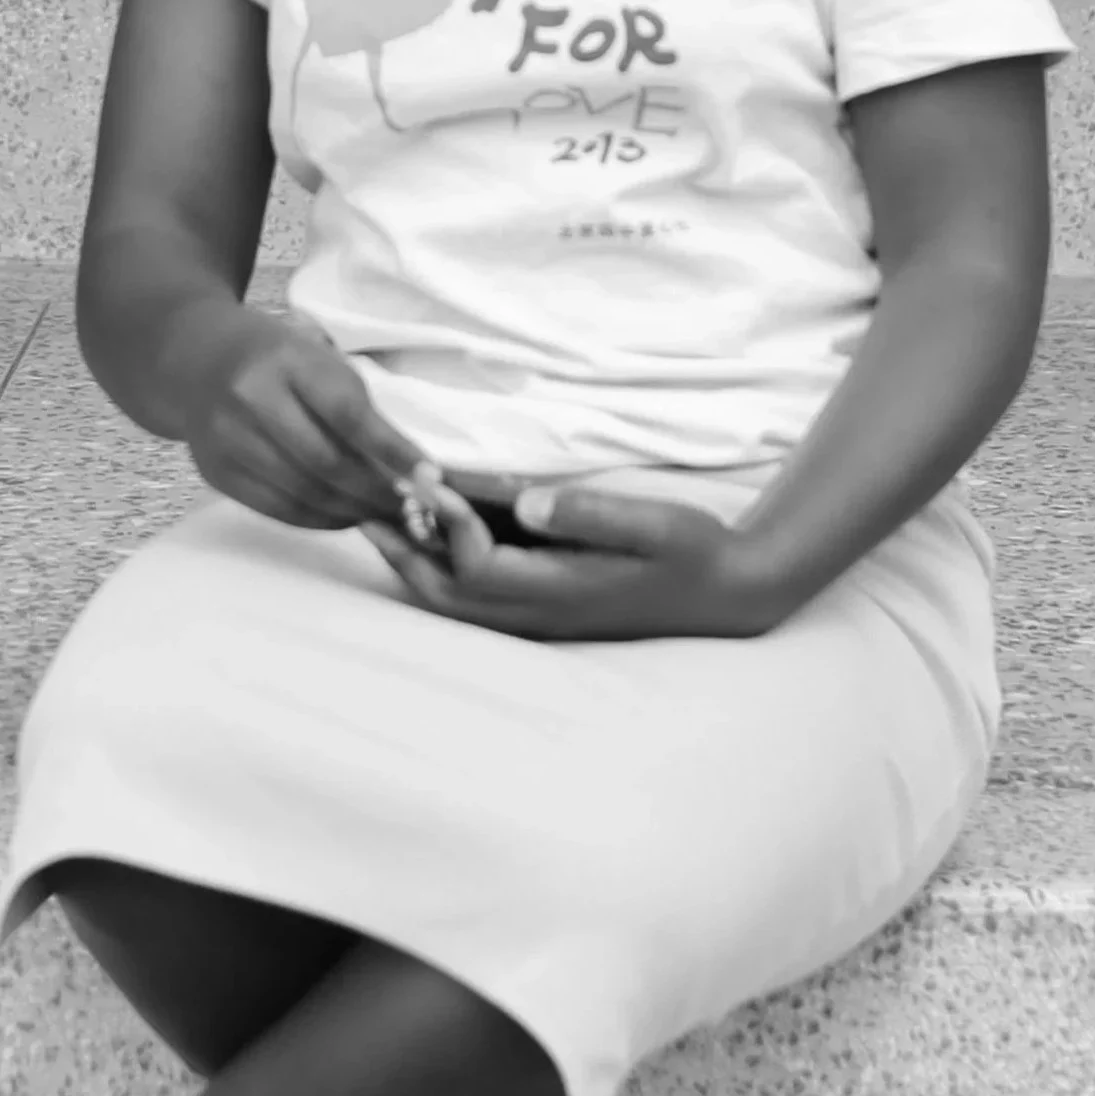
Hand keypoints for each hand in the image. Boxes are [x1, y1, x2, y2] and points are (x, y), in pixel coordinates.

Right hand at [186, 313, 424, 531]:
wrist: (193, 357)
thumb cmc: (273, 353)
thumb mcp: (315, 354)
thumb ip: (353, 402)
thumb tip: (406, 463)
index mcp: (286, 359)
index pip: (347, 413)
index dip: (392, 450)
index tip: (430, 476)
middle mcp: (251, 399)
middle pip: (325, 463)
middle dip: (376, 492)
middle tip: (412, 507)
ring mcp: (227, 440)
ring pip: (303, 493)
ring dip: (352, 512)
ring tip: (384, 515)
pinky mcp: (216, 472)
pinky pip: (278, 509)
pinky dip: (319, 520)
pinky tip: (345, 516)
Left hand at [360, 479, 781, 642]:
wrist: (727, 593)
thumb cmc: (693, 551)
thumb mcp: (655, 522)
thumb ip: (589, 513)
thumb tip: (524, 501)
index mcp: (561, 592)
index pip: (476, 568)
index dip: (447, 524)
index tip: (432, 476)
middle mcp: (540, 615)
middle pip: (447, 596)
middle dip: (404, 553)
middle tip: (367, 506)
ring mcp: (540, 619)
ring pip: (455, 604)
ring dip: (416, 563)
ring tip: (384, 518)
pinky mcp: (545, 610)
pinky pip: (476, 598)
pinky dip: (443, 568)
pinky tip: (436, 532)